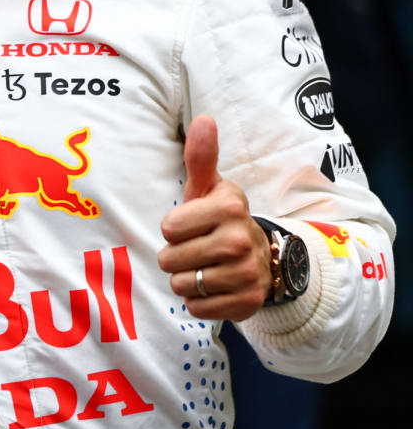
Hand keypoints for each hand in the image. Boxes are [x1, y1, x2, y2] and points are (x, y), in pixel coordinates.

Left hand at [157, 115, 272, 320]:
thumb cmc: (220, 218)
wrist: (261, 258)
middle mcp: (241, 239)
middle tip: (198, 249)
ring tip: (206, 267)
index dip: (174, 229)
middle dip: (176, 257)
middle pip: (170, 259)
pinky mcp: (247, 303)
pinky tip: (215, 288)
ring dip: (186, 280)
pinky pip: (197, 308)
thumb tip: (204, 120)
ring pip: (182, 285)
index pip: (168, 228)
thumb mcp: (209, 188)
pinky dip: (199, 301)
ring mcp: (247, 273)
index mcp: (229, 207)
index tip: (194, 225)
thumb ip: (200, 157)